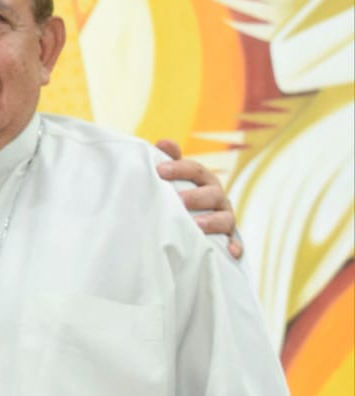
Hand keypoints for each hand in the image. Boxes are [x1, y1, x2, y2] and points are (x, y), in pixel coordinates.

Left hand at [156, 139, 241, 258]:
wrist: (195, 218)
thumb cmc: (181, 193)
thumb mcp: (175, 177)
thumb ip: (170, 160)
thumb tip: (162, 142)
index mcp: (203, 180)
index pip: (195, 169)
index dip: (179, 168)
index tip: (160, 170)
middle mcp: (217, 197)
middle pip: (212, 193)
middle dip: (196, 196)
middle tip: (179, 200)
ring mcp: (224, 216)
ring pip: (224, 217)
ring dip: (213, 221)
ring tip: (197, 225)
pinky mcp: (228, 237)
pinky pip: (235, 242)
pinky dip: (234, 246)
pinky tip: (231, 252)